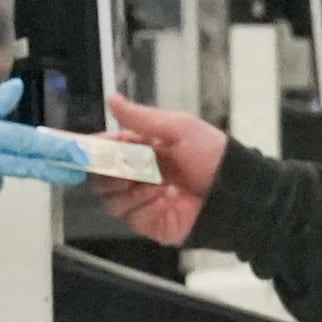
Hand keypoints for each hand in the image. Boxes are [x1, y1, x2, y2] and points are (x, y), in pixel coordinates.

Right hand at [101, 97, 224, 247]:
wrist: (235, 191)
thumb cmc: (212, 155)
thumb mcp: (178, 128)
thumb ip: (141, 117)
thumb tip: (111, 99)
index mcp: (144, 148)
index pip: (107, 147)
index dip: (95, 147)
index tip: (86, 146)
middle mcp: (139, 174)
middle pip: (101, 174)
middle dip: (107, 168)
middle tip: (122, 163)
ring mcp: (141, 200)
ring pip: (109, 196)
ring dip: (126, 185)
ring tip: (152, 179)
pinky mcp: (147, 221)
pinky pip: (126, 214)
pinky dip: (138, 202)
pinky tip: (160, 195)